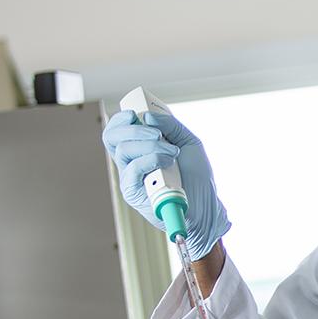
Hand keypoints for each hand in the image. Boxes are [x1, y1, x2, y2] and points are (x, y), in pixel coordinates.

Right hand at [101, 109, 229, 259]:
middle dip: (134, 129)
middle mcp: (130, 161)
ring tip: (171, 152)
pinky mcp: (133, 192)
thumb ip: (171, 125)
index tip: (136, 113)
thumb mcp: (189, 142)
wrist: (206, 204)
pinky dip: (151, 159)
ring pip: (123, 150)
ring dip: (150, 145)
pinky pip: (133, 169)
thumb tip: (148, 116)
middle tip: (157, 134)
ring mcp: (130, 177)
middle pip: (112, 137)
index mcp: (139, 148)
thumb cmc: (197, 175)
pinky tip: (168, 162)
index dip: (121, 118)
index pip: (116, 130)